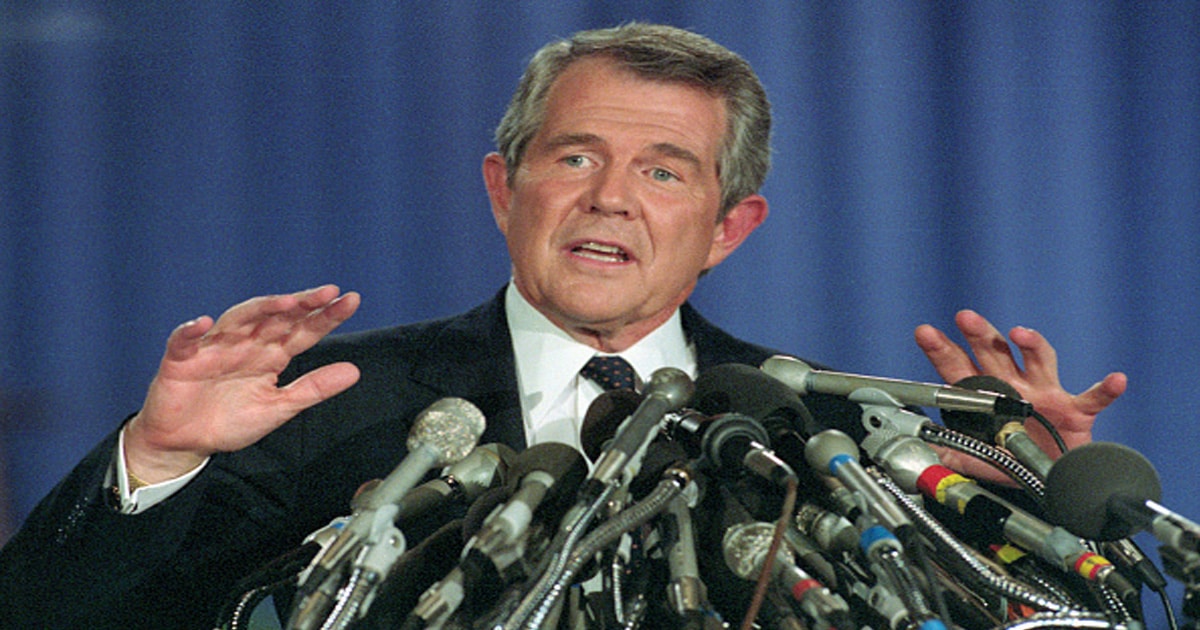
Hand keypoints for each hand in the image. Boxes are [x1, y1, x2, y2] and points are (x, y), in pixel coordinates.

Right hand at [124, 285, 361, 482]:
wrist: (186, 442)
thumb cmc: (231, 420)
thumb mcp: (279, 408)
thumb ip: (314, 389)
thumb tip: (354, 371)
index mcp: (271, 355)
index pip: (303, 331)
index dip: (326, 317)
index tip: (352, 301)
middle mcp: (246, 344)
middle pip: (276, 317)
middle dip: (301, 304)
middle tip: (329, 292)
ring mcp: (214, 349)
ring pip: (237, 320)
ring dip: (260, 309)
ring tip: (286, 302)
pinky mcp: (181, 360)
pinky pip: (184, 341)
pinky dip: (190, 331)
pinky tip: (203, 323)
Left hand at [914, 309, 1126, 475]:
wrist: (1048, 477)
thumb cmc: (1012, 458)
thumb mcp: (977, 458)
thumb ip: (953, 452)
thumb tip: (925, 450)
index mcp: (986, 394)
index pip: (959, 367)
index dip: (942, 349)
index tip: (925, 333)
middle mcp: (1015, 386)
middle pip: (996, 352)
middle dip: (980, 334)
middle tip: (965, 318)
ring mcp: (1045, 394)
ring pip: (1039, 360)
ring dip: (1031, 344)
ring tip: (1020, 333)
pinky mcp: (1075, 410)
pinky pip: (1093, 397)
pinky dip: (1105, 389)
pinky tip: (1115, 380)